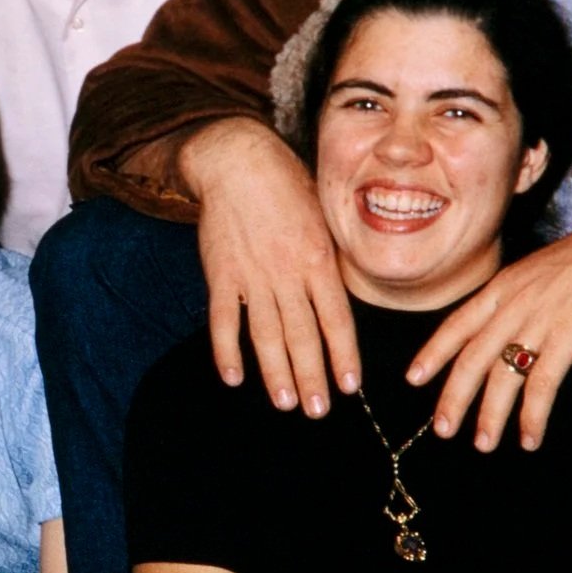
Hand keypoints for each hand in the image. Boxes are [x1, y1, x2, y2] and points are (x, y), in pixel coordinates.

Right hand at [179, 120, 359, 417]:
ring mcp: (253, 275)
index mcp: (320, 259)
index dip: (344, 355)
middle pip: (303, 335)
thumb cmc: (287, 186)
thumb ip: (331, 260)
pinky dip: (226, 350)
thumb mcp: (324, 217)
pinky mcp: (221, 274)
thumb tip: (340, 300)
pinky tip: (234, 377)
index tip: (350, 385)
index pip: (337, 319)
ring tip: (286, 403)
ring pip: (266, 334)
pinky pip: (224, 320)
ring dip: (276, 373)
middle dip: (312, 377)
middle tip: (319, 410)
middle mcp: (288, 272)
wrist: (239, 161)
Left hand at [408, 220, 571, 451]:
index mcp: (501, 289)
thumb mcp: (536, 273)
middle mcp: (511, 307)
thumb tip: (505, 329)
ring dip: (490, 415)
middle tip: (443, 429)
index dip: (433, 353)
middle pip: (472, 358)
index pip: (456, 325)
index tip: (413, 378)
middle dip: (454, 397)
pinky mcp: (568, 339)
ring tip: (482, 444)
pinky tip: (529, 438)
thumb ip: (516, 300)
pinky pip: (542, 385)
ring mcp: (538, 323)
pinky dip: (532, 415)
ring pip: (502, 377)